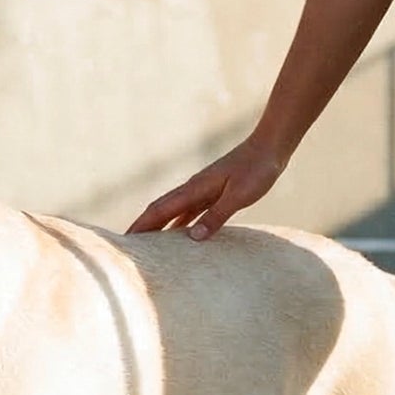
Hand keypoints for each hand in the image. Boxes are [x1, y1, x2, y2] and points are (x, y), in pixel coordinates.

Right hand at [127, 136, 284, 239]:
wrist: (269, 147)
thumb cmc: (257, 169)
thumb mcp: (239, 195)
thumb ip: (216, 216)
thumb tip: (193, 238)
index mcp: (194, 189)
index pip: (160, 210)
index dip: (141, 226)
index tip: (125, 241)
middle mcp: (192, 190)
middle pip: (159, 211)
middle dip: (142, 228)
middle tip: (127, 247)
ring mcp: (201, 191)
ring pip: (172, 212)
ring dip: (158, 227)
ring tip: (147, 246)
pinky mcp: (212, 193)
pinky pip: (188, 212)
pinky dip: (177, 224)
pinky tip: (177, 237)